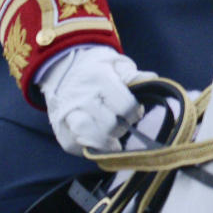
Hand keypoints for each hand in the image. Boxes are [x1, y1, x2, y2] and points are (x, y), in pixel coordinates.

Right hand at [37, 45, 153, 155]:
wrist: (62, 69)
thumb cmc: (96, 68)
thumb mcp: (115, 64)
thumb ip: (133, 75)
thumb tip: (152, 79)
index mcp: (98, 77)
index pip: (125, 106)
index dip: (135, 112)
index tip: (134, 112)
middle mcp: (80, 96)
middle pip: (109, 125)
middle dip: (121, 128)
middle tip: (123, 124)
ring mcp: (67, 114)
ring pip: (90, 137)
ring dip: (106, 143)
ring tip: (113, 141)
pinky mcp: (61, 131)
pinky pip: (77, 146)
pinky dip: (90, 147)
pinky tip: (98, 142)